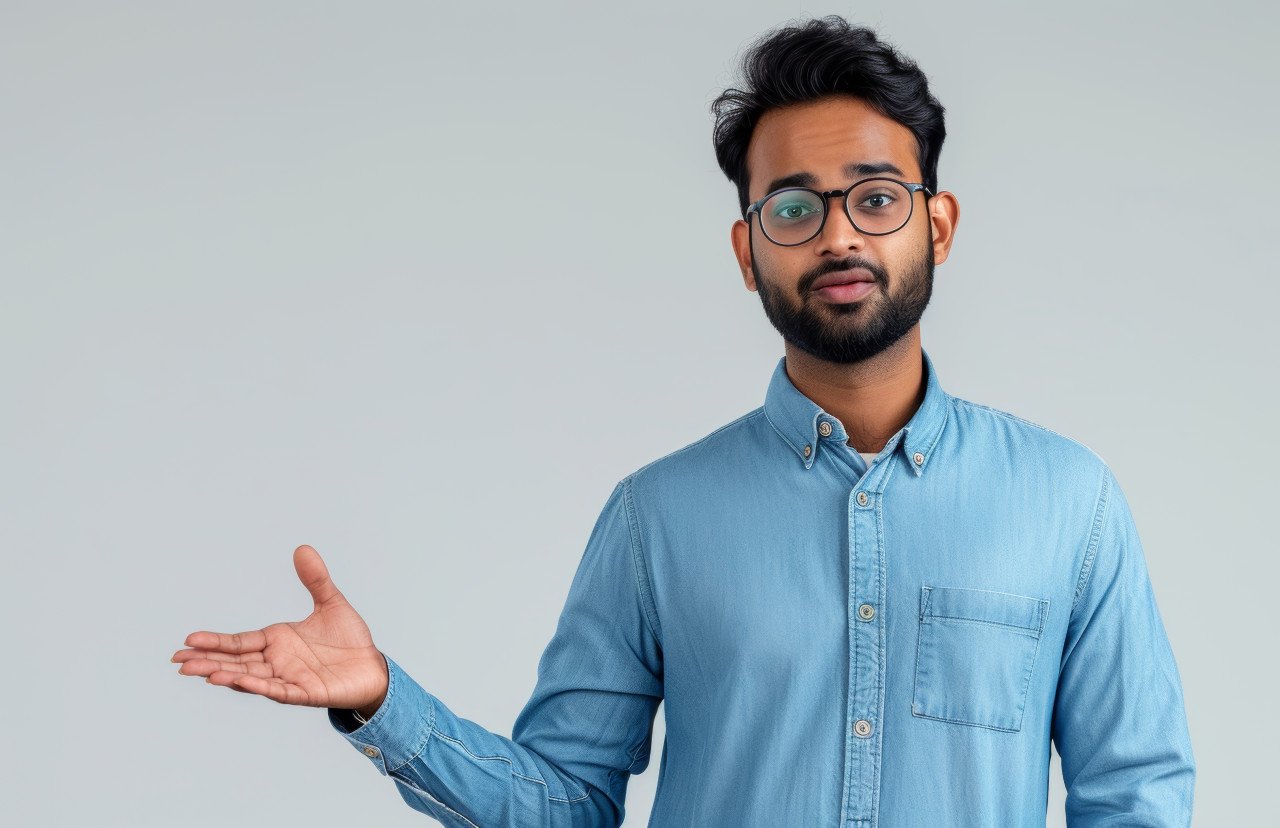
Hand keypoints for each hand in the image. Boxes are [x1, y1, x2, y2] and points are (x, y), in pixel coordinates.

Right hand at [171, 544, 388, 713]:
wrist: (374, 667)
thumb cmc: (350, 640)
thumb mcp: (331, 603)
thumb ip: (315, 579)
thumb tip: (302, 548)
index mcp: (277, 641)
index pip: (238, 642)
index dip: (214, 642)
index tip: (188, 639)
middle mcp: (277, 662)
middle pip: (236, 662)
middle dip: (209, 662)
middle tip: (180, 661)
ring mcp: (290, 679)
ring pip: (251, 678)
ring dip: (228, 676)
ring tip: (203, 674)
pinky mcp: (307, 694)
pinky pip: (281, 691)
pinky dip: (261, 686)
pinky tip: (242, 682)